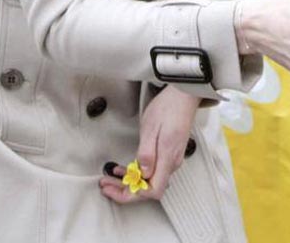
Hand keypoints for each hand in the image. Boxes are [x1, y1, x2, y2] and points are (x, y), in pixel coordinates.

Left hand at [99, 86, 199, 203]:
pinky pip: (153, 170)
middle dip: (125, 190)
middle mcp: (172, 162)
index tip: (113, 190)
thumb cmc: (168, 107)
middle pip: (149, 189)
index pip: (152, 191)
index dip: (131, 195)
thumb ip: (146, 153)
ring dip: (129, 181)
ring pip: (149, 180)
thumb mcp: (151, 127)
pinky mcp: (169, 153)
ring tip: (110, 177)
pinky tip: (126, 168)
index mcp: (168, 157)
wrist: (184, 94)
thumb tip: (142, 173)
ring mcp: (172, 158)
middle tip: (106, 184)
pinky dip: (137, 172)